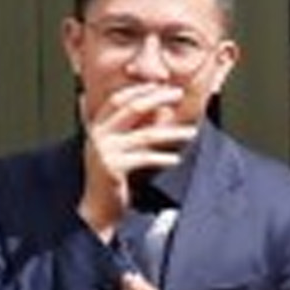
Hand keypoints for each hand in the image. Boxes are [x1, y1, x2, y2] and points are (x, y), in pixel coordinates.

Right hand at [77, 83, 196, 235]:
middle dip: (158, 98)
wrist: (98, 204)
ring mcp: (104, 150)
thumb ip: (129, 125)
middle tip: (178, 94)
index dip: (140, 90)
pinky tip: (175, 159)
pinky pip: (144, 158)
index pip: (118, 99)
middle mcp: (98, 134)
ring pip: (145, 135)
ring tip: (192, 132)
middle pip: (132, 108)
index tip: (162, 85)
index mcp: (97, 125)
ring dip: (172, 132)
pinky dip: (162, 158)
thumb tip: (153, 103)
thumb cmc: (112, 173)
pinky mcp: (113, 168)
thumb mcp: (117, 145)